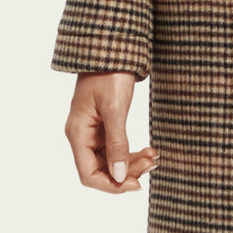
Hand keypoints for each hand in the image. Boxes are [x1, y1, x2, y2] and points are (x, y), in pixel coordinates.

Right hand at [64, 71, 159, 192]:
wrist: (113, 48)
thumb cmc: (110, 74)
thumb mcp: (115, 109)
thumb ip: (117, 144)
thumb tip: (119, 176)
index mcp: (77, 133)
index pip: (88, 174)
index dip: (111, 185)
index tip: (136, 184)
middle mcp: (81, 135)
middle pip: (101, 169)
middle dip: (127, 171)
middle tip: (153, 164)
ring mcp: (92, 130)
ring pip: (110, 159)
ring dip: (132, 162)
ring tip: (155, 157)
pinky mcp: (104, 124)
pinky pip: (115, 147)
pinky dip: (132, 151)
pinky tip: (148, 150)